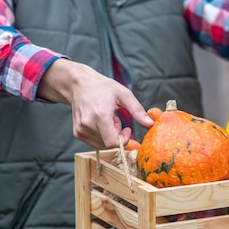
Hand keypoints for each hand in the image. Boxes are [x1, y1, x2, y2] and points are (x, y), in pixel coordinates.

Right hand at [37, 59, 153, 148]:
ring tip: (107, 119)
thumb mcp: (123, 94)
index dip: (123, 139)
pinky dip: (101, 136)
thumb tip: (150, 124)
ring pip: (102, 144)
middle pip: (108, 144)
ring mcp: (80, 130)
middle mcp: (88, 124)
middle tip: (116, 119)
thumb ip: (137, 110)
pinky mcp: (77, 133)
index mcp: (100, 115)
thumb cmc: (102, 87)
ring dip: (108, 135)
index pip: (113, 143)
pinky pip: (94, 143)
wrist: (78, 84)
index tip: (127, 128)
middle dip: (117, 135)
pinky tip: (100, 122)